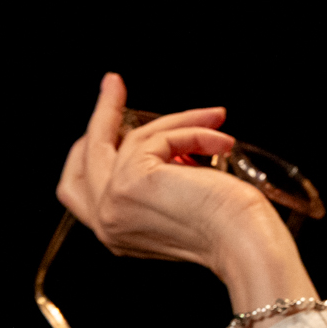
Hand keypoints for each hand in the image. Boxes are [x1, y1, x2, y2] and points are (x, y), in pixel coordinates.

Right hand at [56, 73, 270, 275]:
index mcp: (116, 232)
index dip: (90, 149)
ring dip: (178, 122)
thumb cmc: (230, 228)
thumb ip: (161, 180)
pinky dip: (192, 131)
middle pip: (86, 155)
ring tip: (214, 119)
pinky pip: (158, 137)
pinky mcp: (131, 182)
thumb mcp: (181, 202)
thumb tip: (168, 146)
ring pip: (127, 139)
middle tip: (113, 84)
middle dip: (101, 114)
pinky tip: (219, 142)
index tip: (109, 118)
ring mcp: (113, 203)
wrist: (246, 244)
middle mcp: (106, 222)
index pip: (80, 187)